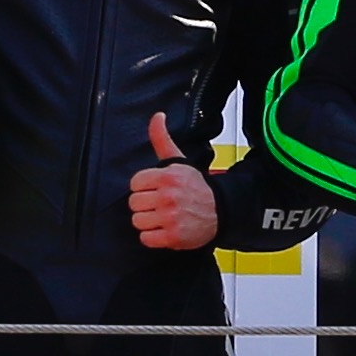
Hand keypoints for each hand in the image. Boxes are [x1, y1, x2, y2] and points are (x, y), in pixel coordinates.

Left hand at [128, 112, 219, 251]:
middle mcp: (168, 197)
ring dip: (148, 222)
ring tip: (162, 217)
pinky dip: (153, 237)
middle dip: (145, 204)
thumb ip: (162, 138)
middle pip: (134, 203)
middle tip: (160, 204)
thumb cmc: (196, 187)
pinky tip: (164, 229)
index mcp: (167, 177)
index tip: (155, 190)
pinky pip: (146, 238)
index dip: (144, 187)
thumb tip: (157, 116)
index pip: (135, 183)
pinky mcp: (172, 237)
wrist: (221, 211)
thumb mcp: (178, 161)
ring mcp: (170, 218)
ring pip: (137, 221)